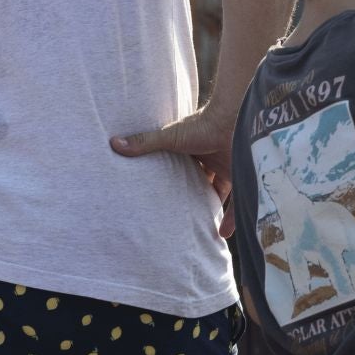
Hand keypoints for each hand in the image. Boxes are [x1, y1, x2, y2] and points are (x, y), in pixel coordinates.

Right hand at [111, 105, 237, 237]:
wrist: (232, 120)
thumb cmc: (201, 126)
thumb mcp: (169, 137)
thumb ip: (145, 143)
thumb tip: (113, 143)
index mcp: (195, 150)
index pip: (185, 168)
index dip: (177, 181)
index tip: (165, 197)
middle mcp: (212, 160)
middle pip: (203, 182)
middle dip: (195, 197)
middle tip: (182, 216)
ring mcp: (228, 168)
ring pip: (219, 192)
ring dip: (212, 208)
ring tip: (200, 227)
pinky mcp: (241, 176)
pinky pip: (237, 201)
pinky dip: (231, 218)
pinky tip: (223, 234)